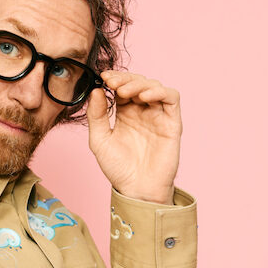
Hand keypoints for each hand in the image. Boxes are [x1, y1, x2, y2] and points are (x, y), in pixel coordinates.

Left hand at [86, 70, 182, 203]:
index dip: (114, 78)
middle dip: (125, 79)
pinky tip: (144, 97)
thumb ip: (96, 115)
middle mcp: (142, 111)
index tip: (103, 77)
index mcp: (125, 113)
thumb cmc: (118, 168)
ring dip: (139, 83)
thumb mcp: (99, 140)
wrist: (137, 190)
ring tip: (125, 92)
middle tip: (113, 83)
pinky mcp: (172, 122)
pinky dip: (160, 92)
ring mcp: (158, 115)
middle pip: (138, 82)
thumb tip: (96, 90)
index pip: (121, 86)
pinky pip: (171, 98)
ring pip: (154, 86)